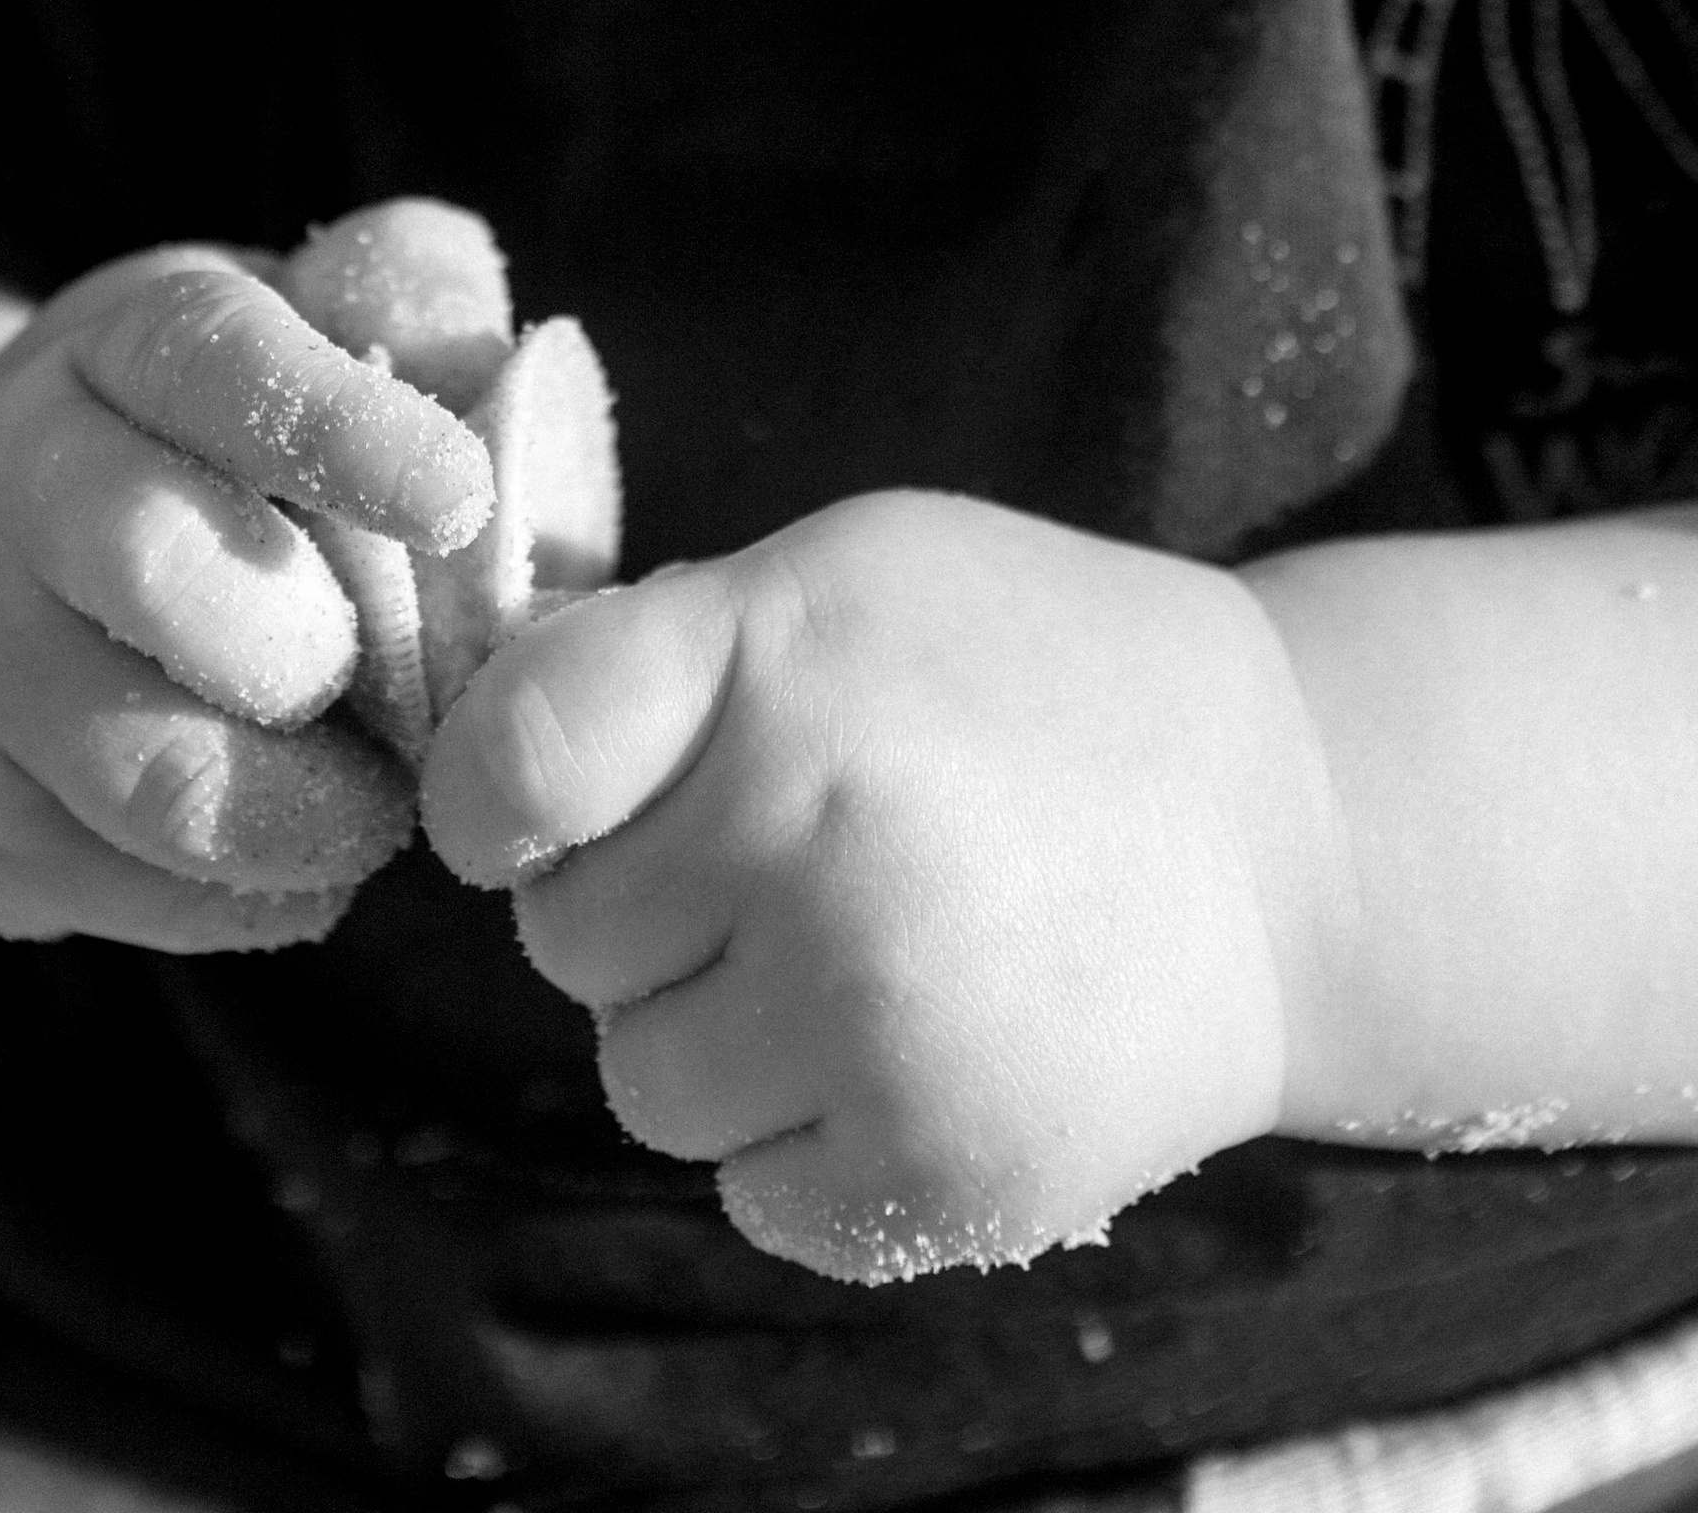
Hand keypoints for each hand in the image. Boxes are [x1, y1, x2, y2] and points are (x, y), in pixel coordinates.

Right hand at [0, 248, 492, 955]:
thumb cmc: (197, 447)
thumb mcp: (291, 331)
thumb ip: (414, 319)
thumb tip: (499, 390)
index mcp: (119, 346)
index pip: (215, 358)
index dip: (342, 425)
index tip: (460, 497)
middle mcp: (10, 484)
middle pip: (155, 563)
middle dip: (311, 643)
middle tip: (386, 680)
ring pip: (149, 775)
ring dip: (309, 809)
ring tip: (373, 795)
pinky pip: (140, 897)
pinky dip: (256, 892)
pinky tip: (287, 839)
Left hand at [421, 490, 1344, 1277]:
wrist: (1291, 836)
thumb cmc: (1024, 675)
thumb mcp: (847, 577)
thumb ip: (661, 652)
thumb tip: (477, 759)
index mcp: (775, 661)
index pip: (512, 760)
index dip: (490, 797)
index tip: (527, 810)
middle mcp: (814, 837)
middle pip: (566, 939)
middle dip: (643, 903)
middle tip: (776, 852)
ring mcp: (881, 1019)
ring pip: (643, 1080)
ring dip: (713, 1030)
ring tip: (853, 945)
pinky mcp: (943, 1171)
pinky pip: (752, 1190)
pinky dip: (810, 1137)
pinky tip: (915, 1038)